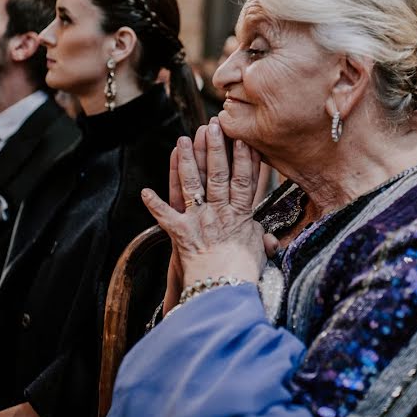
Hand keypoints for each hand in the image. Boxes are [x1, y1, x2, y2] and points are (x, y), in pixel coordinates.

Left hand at [143, 119, 268, 285]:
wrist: (223, 291)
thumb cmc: (244, 274)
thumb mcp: (259, 253)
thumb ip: (263, 241)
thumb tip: (272, 241)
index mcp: (242, 216)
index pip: (245, 180)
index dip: (244, 158)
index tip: (242, 138)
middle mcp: (220, 212)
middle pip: (217, 174)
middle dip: (214, 148)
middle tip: (212, 125)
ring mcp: (199, 220)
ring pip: (192, 184)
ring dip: (186, 162)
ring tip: (182, 139)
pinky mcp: (181, 233)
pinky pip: (165, 217)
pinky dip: (154, 205)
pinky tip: (145, 192)